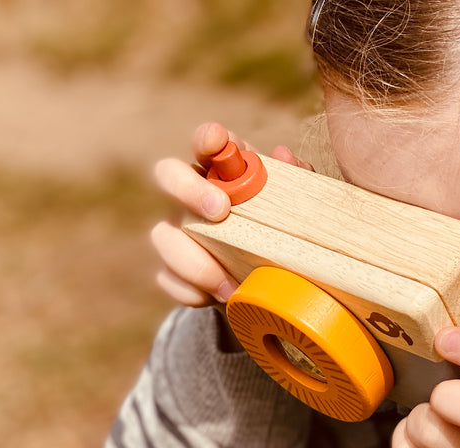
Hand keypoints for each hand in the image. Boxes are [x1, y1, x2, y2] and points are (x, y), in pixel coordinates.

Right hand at [149, 122, 312, 306]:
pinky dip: (190, 291)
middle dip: (188, 190)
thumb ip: (297, 180)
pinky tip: (217, 297)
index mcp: (222, 171)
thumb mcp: (297, 206)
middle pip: (167, 173)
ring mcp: (178, 232)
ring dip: (194, 259)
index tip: (218, 141)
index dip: (208, 137)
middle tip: (220, 211)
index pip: (207, 142)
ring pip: (162, 234)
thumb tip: (284, 156)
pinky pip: (167, 278)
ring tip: (229, 283)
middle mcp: (192, 195)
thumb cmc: (280, 230)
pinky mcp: (174, 271)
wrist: (267, 282)